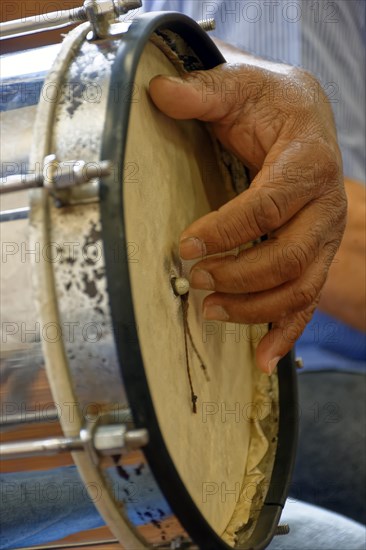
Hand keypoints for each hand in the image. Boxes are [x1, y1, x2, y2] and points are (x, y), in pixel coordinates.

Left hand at [149, 55, 345, 373]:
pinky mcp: (316, 257)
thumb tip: (158, 93)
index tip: (185, 245)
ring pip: (300, 286)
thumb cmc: (272, 106)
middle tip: (194, 280)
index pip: (269, 206)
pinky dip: (286, 333)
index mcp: (307, 163)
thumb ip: (202, 93)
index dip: (227, 230)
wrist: (307, 120)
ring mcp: (324, 237)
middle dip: (240, 275)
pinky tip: (262, 359)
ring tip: (210, 312)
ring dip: (256, 307)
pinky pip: (307, 302)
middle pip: (290, 256)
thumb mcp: (239, 88)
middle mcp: (325, 205)